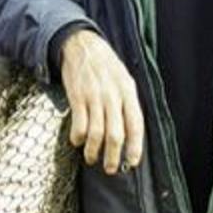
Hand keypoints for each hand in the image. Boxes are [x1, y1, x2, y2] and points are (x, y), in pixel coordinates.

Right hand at [59, 30, 143, 174]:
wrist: (82, 44)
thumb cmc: (105, 65)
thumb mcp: (124, 78)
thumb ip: (127, 103)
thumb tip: (130, 132)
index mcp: (128, 92)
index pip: (135, 125)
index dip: (135, 147)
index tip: (132, 162)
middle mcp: (112, 95)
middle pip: (115, 134)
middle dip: (112, 156)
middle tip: (109, 168)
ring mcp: (94, 96)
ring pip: (96, 133)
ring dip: (93, 150)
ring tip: (91, 158)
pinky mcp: (77, 96)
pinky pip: (78, 124)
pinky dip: (77, 137)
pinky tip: (77, 141)